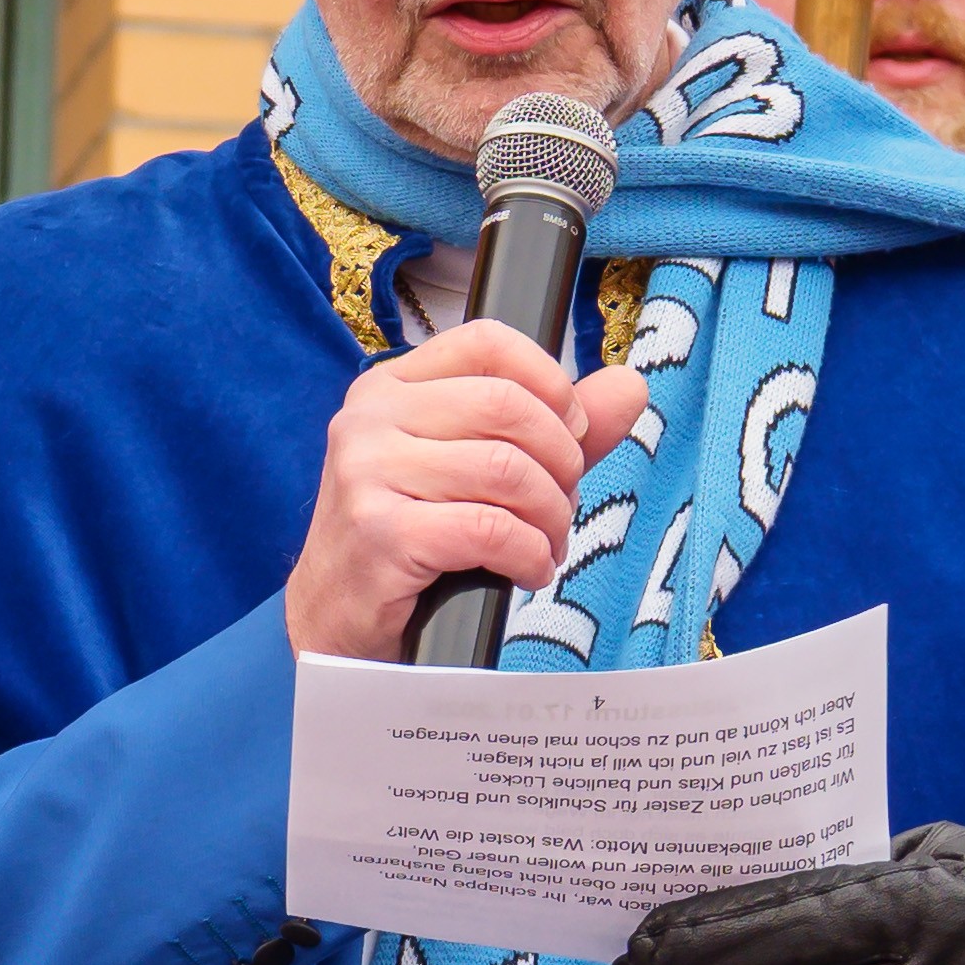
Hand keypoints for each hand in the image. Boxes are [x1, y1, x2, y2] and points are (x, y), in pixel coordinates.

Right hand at [283, 323, 650, 662]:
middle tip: (562, 505)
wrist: (335, 622)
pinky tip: (528, 571)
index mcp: (390, 387)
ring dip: (550, 517)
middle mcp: (369, 418)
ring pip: (505, 469)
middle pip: (507, 406)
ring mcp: (367, 472)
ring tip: (547, 545)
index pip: (487, 342)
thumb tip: (629, 387)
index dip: (550, 382)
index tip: (572, 432)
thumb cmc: (408, 543)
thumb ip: (549, 431)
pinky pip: (488, 528)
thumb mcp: (473, 474)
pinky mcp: (378, 531)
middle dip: (560, 462)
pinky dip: (528, 554)